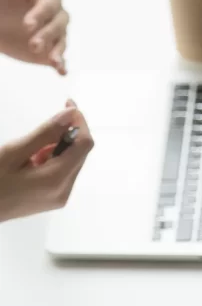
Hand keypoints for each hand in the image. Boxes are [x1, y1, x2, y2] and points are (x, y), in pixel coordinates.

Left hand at [0, 0, 68, 74]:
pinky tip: (61, 72)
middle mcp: (55, 17)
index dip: (41, 14)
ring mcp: (54, 36)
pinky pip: (60, 59)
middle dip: (46, 35)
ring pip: (61, 43)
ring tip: (50, 60)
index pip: (51, 5)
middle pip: (59, 26)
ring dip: (56, 51)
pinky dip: (62, 66)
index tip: (26, 24)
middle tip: (32, 44)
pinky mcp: (51, 53)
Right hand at [0, 101, 93, 222]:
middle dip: (68, 134)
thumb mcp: (14, 152)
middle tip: (46, 124)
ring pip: (72, 163)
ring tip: (31, 149)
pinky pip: (63, 173)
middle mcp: (64, 191)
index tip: (68, 105)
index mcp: (56, 179)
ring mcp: (60, 198)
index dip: (80, 122)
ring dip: (58, 148)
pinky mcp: (54, 200)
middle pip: (80, 154)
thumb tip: (70, 115)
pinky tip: (32, 161)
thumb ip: (44, 133)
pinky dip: (53, 160)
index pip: (84, 145)